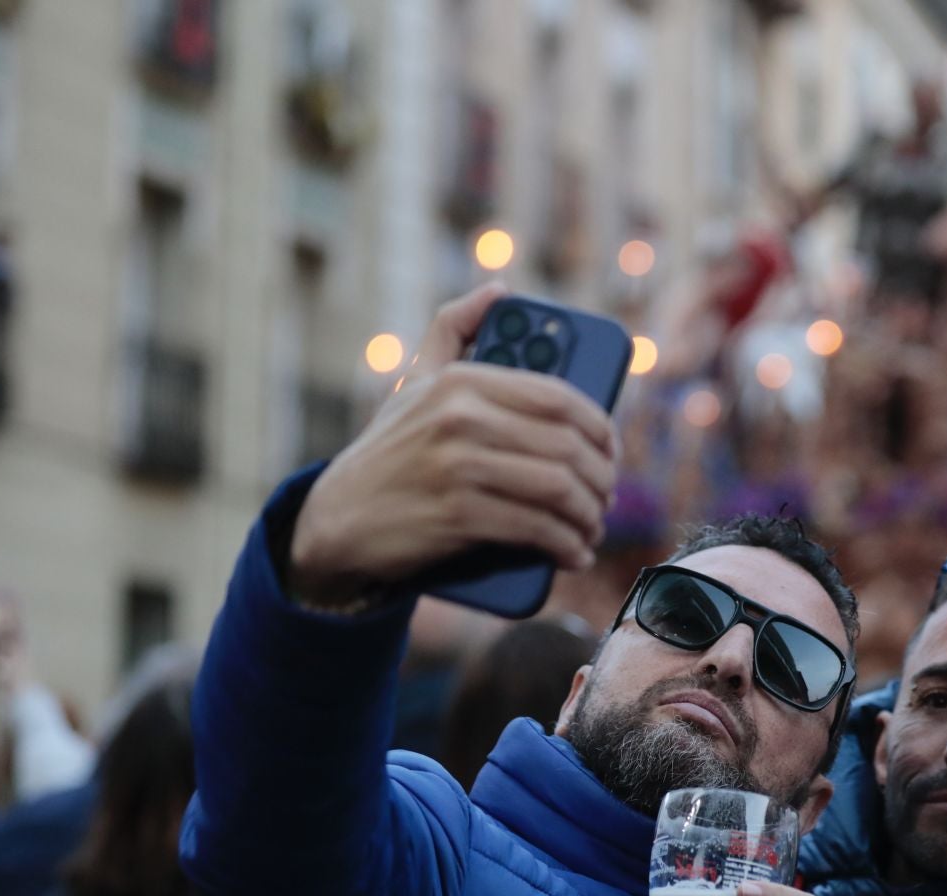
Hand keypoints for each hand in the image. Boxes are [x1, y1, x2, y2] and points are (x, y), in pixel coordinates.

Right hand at [288, 282, 616, 605]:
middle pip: (568, 446)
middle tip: (604, 498)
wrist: (337, 519)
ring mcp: (459, 467)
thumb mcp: (415, 382)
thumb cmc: (390, 450)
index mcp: (462, 381)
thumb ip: (453, 330)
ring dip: (589, 516)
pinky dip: (567, 545)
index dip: (600, 427)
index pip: (559, 397)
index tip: (609, 451)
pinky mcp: (458, 515)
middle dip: (600, 479)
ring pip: (559, 488)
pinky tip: (574, 553)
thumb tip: (500, 290)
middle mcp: (461, 417)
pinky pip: (537, 529)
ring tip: (591, 529)